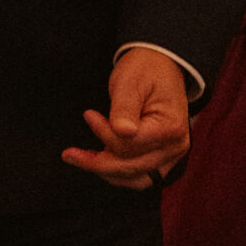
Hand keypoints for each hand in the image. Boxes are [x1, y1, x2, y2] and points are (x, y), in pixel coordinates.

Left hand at [61, 47, 189, 190]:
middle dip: (98, 161)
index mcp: (172, 127)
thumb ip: (125, 107)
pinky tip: (99, 159)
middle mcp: (175, 147)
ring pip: (134, 179)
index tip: (88, 115)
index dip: (104, 134)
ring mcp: (169, 156)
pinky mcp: (160, 160)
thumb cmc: (145, 70)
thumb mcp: (130, 82)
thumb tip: (122, 132)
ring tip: (81, 158)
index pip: (131, 144)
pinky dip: (116, 173)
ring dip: (105, 171)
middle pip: (131, 167)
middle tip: (70, 153)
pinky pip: (137, 177)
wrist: (159, 66)